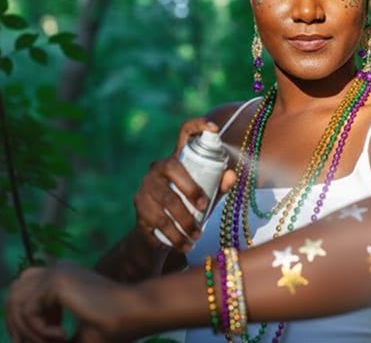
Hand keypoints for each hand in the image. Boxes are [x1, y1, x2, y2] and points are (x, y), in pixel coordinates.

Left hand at [6, 262, 128, 342]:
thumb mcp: (76, 336)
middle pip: (14, 293)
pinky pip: (28, 311)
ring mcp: (55, 273)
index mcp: (63, 278)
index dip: (21, 320)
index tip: (35, 342)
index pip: (24, 292)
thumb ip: (50, 336)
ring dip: (28, 331)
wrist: (136, 314)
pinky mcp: (56, 282)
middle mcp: (57, 270)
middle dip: (16, 324)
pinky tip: (62, 336)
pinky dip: (38, 330)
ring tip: (55, 342)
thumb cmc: (114, 328)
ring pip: (17, 303)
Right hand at [132, 118, 232, 251]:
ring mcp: (147, 184)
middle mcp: (159, 166)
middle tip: (204, 205)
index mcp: (178, 159)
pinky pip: (158, 218)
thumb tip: (231, 175)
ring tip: (197, 235)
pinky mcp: (139, 204)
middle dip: (191, 187)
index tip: (214, 129)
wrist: (158, 235)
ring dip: (185, 219)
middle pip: (173, 167)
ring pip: (167, 199)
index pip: (185, 133)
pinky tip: (184, 244)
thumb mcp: (207, 198)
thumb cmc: (188, 209)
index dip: (199, 126)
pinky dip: (174, 234)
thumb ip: (219, 187)